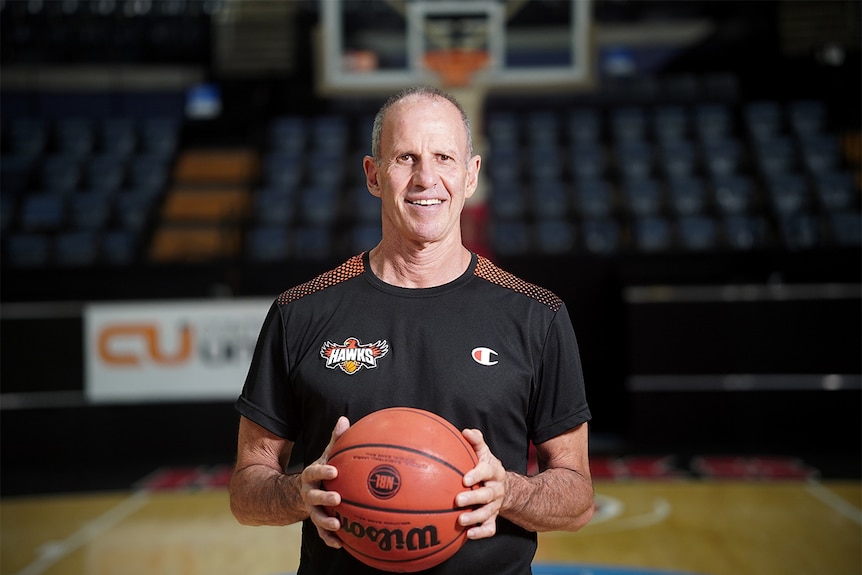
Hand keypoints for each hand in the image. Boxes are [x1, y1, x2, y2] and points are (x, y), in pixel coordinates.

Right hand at [301, 416, 349, 547]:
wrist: (300, 491)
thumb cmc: (322, 471)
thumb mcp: (326, 455)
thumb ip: (335, 441)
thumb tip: (344, 419)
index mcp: (311, 476)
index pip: (314, 472)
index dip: (323, 472)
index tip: (334, 471)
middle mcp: (309, 493)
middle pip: (314, 496)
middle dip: (324, 498)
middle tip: (337, 499)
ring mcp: (311, 509)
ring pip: (316, 517)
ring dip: (326, 522)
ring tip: (338, 525)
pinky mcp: (316, 521)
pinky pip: (322, 532)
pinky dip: (329, 538)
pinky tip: (341, 543)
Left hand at [455, 428, 507, 539]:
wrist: (503, 487)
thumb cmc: (485, 467)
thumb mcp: (483, 453)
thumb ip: (476, 442)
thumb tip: (465, 431)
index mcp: (493, 472)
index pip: (487, 471)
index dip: (477, 475)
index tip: (464, 479)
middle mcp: (496, 489)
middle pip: (487, 495)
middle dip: (473, 498)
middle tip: (458, 500)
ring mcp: (495, 505)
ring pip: (488, 513)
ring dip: (474, 518)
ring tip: (460, 521)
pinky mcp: (493, 519)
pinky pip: (490, 528)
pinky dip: (480, 533)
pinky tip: (467, 535)